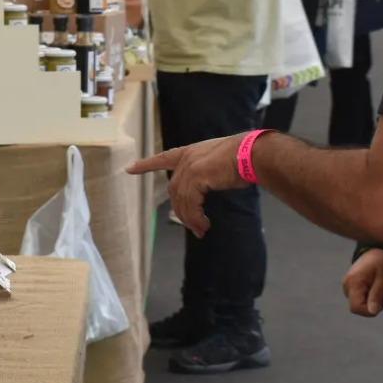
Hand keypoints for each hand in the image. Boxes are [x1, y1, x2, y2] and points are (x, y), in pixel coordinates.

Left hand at [126, 134, 249, 236]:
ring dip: (190, 218)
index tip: (129, 168)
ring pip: (182, 200)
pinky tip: (204, 224)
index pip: (164, 157)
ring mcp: (189, 167)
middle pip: (175, 191)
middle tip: (195, 228)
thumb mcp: (219, 164)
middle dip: (182, 211)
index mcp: (190, 152)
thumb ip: (206, 175)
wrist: (252, 153)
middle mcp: (187, 159)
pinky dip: (196, 217)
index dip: (147, 164)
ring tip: (201, 230)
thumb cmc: (243, 158)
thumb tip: (203, 194)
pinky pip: (190, 203)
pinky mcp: (196, 177)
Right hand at [343, 249, 382, 316]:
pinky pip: (359, 298)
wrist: (376, 247)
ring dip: (371, 301)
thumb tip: (372, 312)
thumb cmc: (382, 260)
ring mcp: (347, 286)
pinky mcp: (350, 286)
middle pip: (357, 307)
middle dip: (372, 305)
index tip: (382, 300)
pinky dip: (368, 296)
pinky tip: (375, 287)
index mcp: (353, 283)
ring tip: (380, 288)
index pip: (356, 308)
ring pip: (358, 303)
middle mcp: (346, 286)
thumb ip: (377, 294)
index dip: (370, 310)